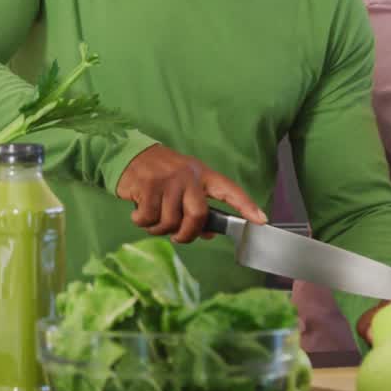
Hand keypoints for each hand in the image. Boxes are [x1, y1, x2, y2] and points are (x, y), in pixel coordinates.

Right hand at [115, 144, 265, 243]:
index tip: (261, 221)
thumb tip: (207, 234)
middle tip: (178, 236)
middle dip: (187, 234)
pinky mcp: (148, 185)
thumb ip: (196, 207)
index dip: (246, 206)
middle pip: (198, 215)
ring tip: (153, 218)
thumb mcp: (183, 185)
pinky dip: (142, 221)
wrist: (129, 154)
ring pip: (170, 221)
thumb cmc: (160, 174)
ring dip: (158, 229)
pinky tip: (139, 211)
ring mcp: (168, 180)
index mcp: (202, 174)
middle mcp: (188, 175)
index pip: (229, 190)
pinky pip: (149, 218)